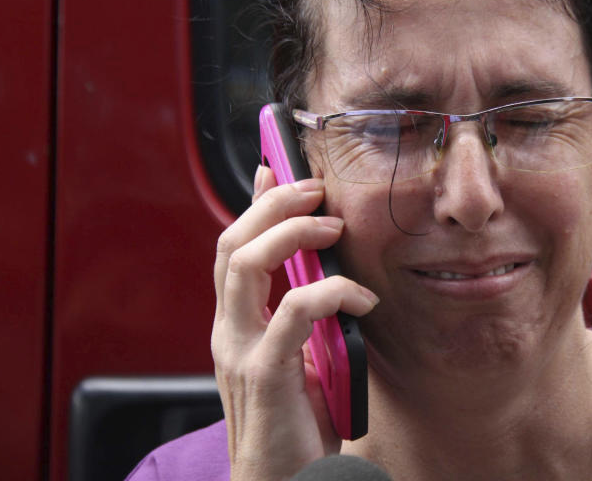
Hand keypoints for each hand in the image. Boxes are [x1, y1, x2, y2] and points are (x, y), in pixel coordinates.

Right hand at [211, 167, 378, 480]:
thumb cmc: (297, 424)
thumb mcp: (300, 356)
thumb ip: (303, 315)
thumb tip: (326, 271)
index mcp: (236, 324)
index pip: (234, 247)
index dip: (253, 204)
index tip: (275, 168)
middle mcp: (228, 330)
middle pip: (232, 242)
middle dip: (273, 204)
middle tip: (314, 188)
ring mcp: (241, 349)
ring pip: (247, 263)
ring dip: (292, 233)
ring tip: (333, 226)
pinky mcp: (265, 372)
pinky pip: (294, 309)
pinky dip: (332, 292)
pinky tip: (363, 300)